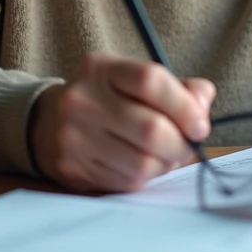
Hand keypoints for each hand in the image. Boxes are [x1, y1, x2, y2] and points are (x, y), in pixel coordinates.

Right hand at [29, 52, 215, 191]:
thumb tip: (203, 105)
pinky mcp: (72, 168)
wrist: (48, 123)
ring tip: (161, 155)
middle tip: (186, 145)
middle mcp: (83, 100)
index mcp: (102, 69)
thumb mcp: (133, 80)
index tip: (200, 124)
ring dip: (164, 164)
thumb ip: (176, 88)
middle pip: (151, 128)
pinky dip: (144, 177)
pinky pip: (126, 182)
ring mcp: (74, 136)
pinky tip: (139, 165)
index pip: (150, 80)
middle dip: (180, 144)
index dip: (184, 105)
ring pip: (142, 163)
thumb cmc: (106, 100)